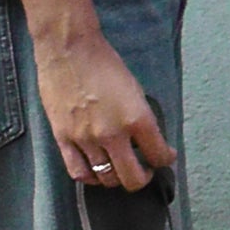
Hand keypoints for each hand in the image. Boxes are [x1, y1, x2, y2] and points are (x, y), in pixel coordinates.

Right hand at [33, 29, 175, 188]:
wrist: (69, 49)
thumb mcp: (135, 90)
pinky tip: (96, 171)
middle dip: (143, 178)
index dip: (166, 159)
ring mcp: (86, 139)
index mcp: (137, 118)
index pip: (158, 155)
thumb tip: (145, 139)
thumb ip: (141, 118)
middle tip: (145, 170)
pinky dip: (91, 177)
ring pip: (106, 179)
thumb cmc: (104, 63)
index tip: (165, 157)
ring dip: (117, 178)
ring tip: (119, 170)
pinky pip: (79, 172)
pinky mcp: (64, 139)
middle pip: (132, 179)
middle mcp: (112, 134)